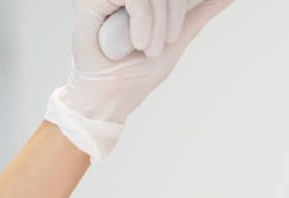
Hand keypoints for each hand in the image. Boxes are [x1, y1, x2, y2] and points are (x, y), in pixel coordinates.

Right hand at [44, 0, 236, 160]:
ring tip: (148, 48)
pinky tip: (138, 42)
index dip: (178, 7)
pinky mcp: (91, 0)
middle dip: (173, 13)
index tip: (173, 36)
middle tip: (163, 43)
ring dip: (159, 22)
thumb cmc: (135, 72)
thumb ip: (197, 13)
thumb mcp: (177, 38)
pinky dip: (143, 20)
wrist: (109, 97)